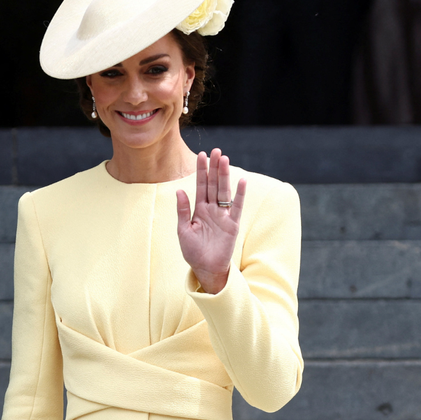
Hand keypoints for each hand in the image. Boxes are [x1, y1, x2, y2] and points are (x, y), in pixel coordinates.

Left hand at [177, 148, 245, 293]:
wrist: (205, 269)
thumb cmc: (193, 251)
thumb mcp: (183, 231)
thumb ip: (183, 211)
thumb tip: (179, 190)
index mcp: (199, 209)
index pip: (201, 186)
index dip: (201, 171)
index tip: (201, 154)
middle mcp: (212, 209)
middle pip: (214, 184)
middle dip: (214, 168)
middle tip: (215, 150)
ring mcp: (223, 216)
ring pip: (224, 191)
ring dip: (224, 176)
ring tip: (224, 159)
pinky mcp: (232, 225)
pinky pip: (236, 207)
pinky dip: (239, 195)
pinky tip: (241, 181)